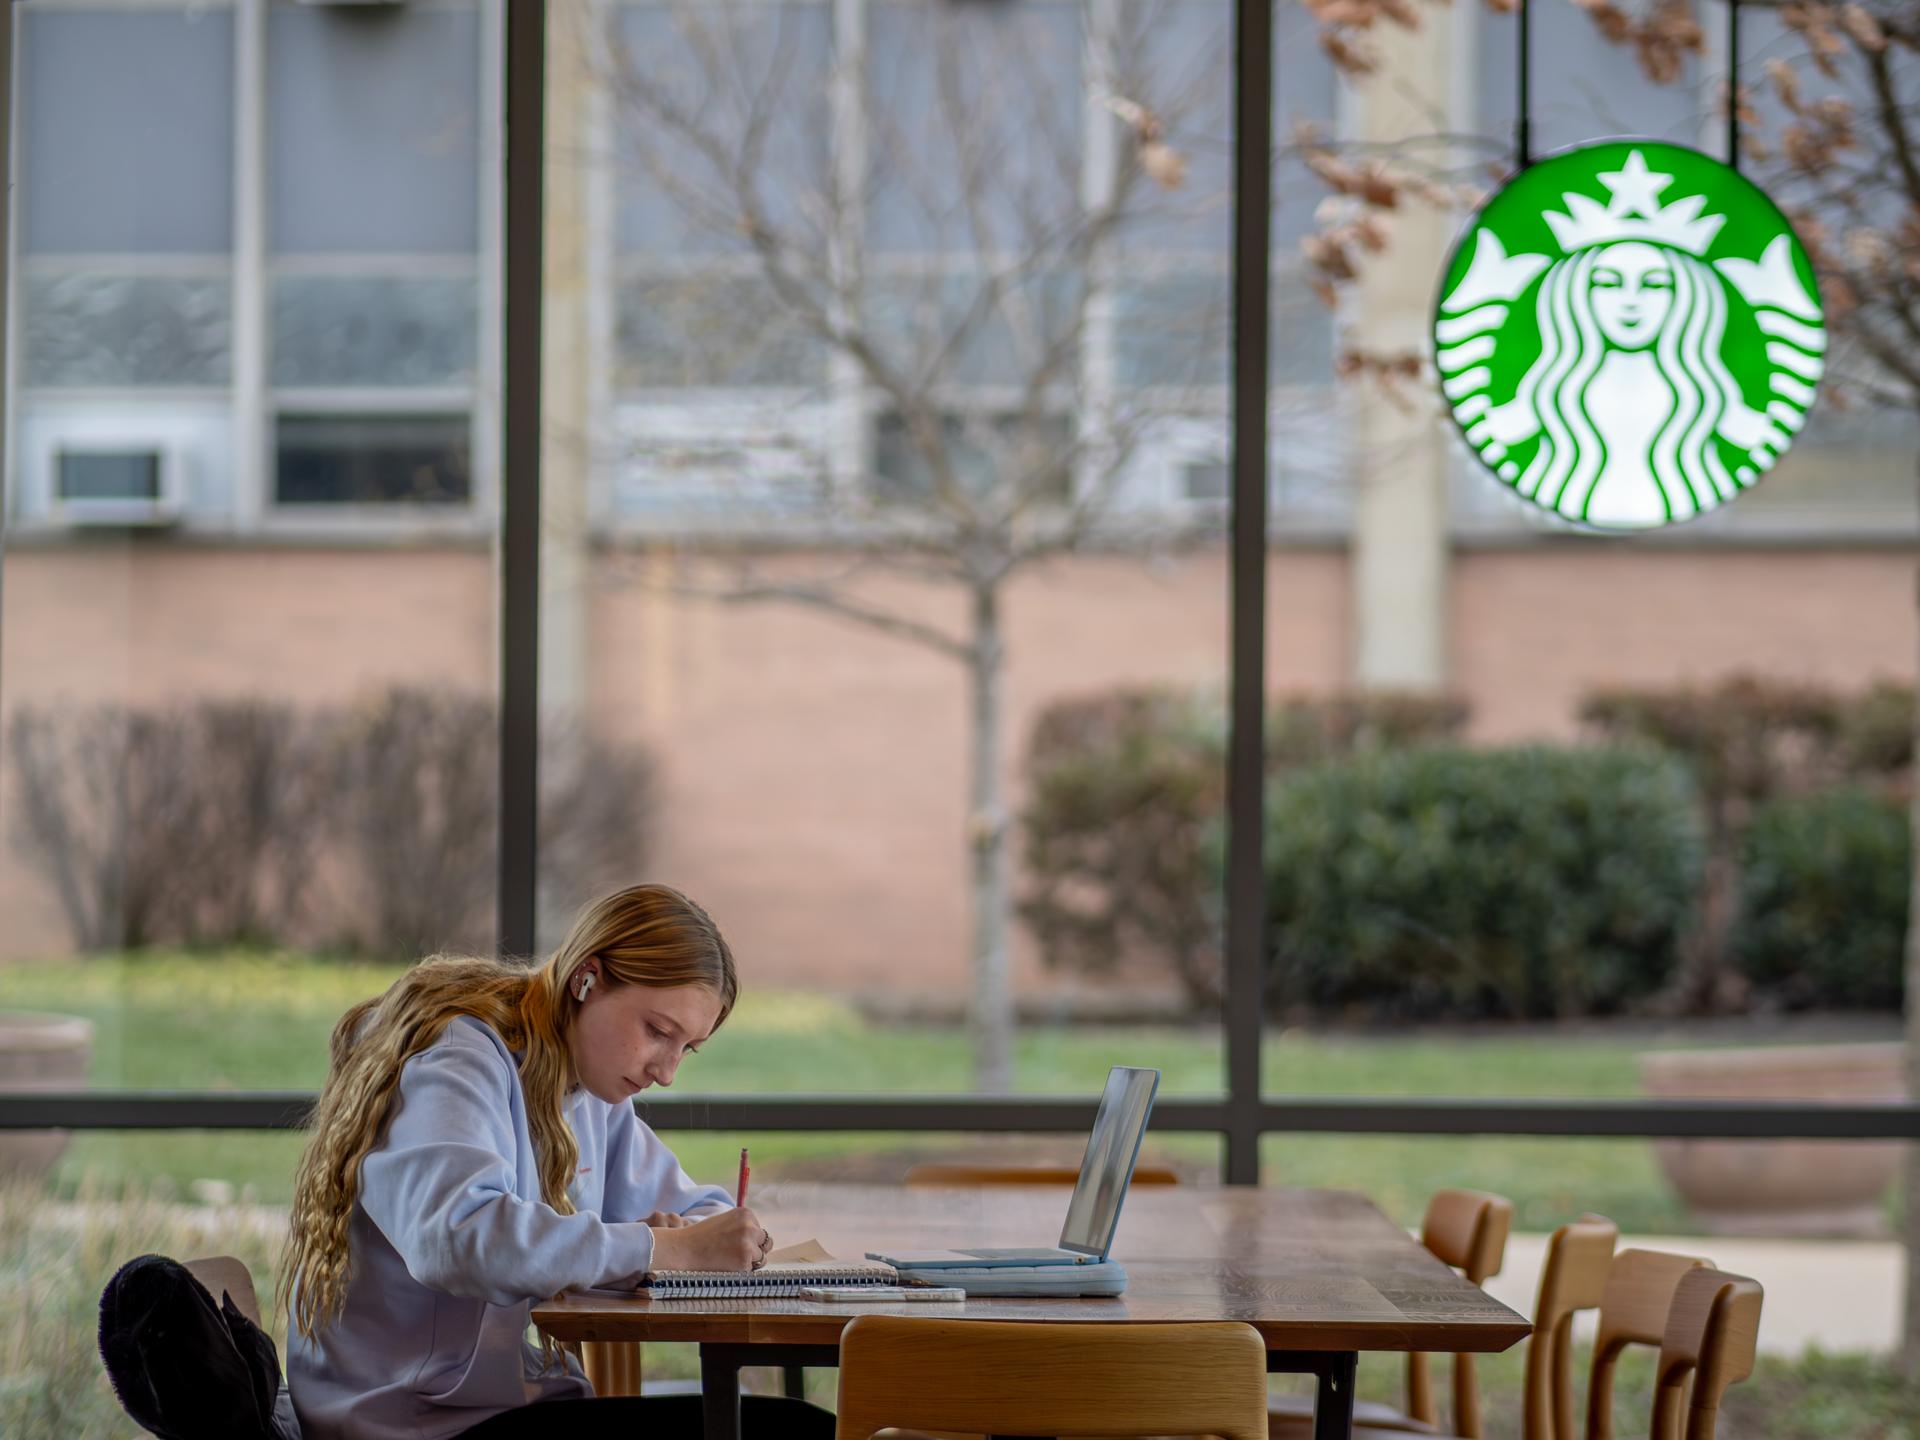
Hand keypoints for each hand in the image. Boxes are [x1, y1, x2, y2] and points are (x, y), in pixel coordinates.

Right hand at [648, 1205, 770, 1272]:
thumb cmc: (702, 1237)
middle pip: (765, 1243)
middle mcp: (750, 1226)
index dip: (749, 1240)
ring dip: (750, 1262)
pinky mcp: (745, 1260)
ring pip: (761, 1257)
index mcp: (746, 1213)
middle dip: (754, 1250)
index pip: (759, 1230)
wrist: (684, 1249)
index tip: (733, 1244)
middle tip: (734, 1254)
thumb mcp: (725, 1222)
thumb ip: (742, 1227)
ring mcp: (748, 1243)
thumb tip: (762, 1240)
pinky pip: (752, 1270)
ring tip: (729, 1260)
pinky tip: (726, 1266)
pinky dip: (742, 1271)